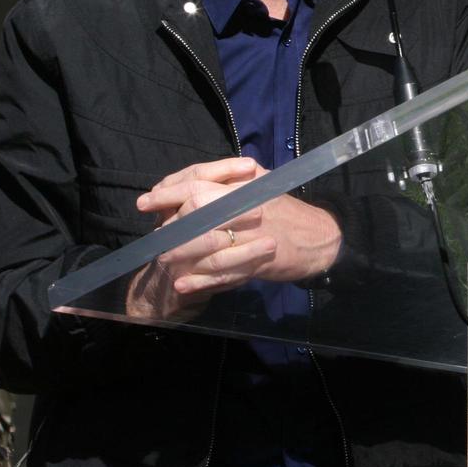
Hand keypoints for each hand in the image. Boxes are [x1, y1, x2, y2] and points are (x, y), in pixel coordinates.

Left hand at [133, 157, 342, 302]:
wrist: (321, 238)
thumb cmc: (286, 210)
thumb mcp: (261, 184)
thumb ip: (228, 181)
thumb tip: (185, 186)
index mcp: (245, 185)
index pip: (199, 182)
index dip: (169, 191)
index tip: (146, 202)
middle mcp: (247, 207)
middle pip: (197, 213)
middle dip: (170, 226)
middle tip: (155, 238)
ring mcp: (253, 236)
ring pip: (206, 245)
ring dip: (181, 254)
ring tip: (163, 262)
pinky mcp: (258, 263)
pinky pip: (223, 273)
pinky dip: (200, 281)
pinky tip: (183, 285)